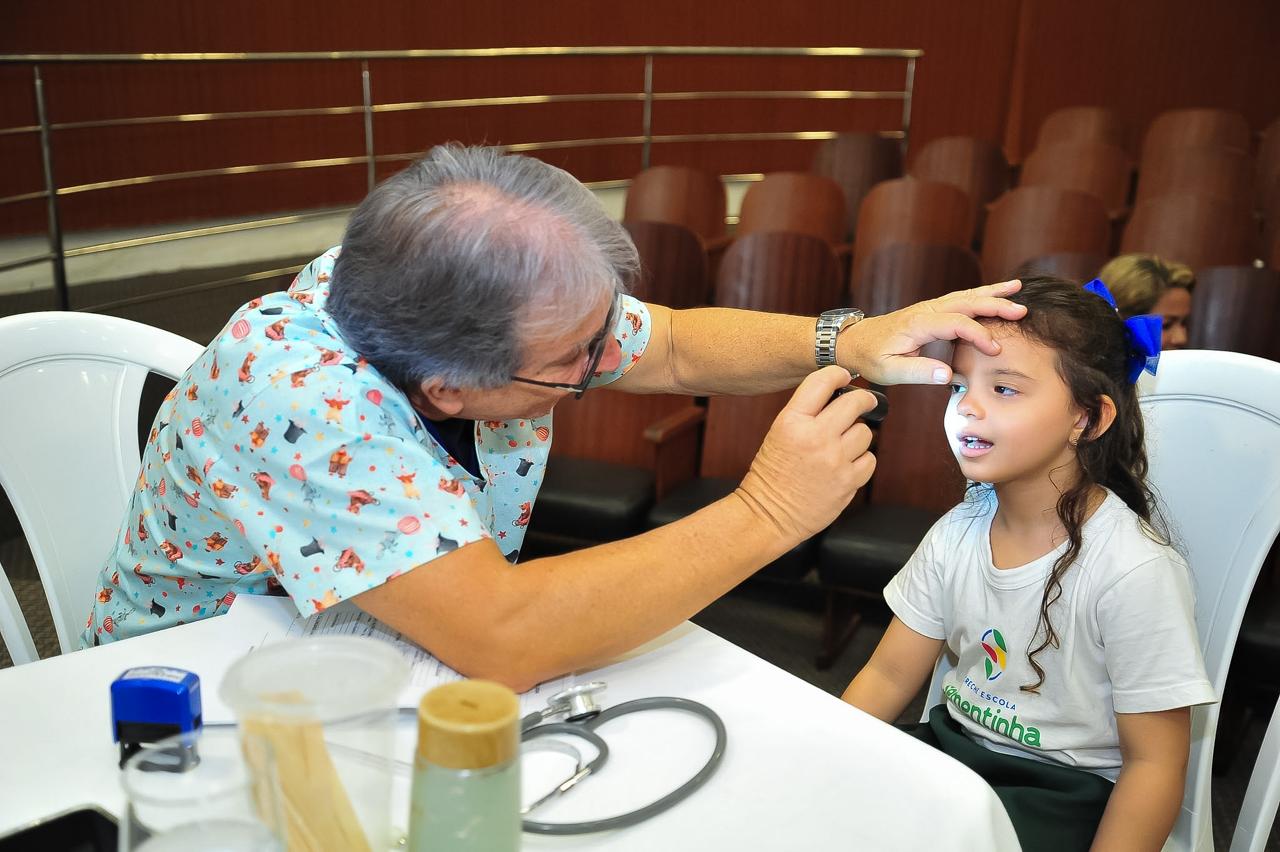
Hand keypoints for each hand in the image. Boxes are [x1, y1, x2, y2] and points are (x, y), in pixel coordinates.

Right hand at [737, 366, 876, 540]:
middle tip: (864, 402)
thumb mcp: (779, 432)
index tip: (844, 376)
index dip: (838, 374)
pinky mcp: (848, 482)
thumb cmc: (772, 473)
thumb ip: (807, 413)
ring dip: (858, 435)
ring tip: (844, 444)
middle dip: (863, 400)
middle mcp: (815, 438)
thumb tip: (840, 394)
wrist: (768, 514)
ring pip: (866, 432)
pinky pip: (870, 460)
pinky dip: (862, 460)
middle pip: (855, 403)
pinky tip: (847, 464)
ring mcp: (834, 461)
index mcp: (792, 422)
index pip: (822, 382)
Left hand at [839, 280, 1028, 384]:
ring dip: (992, 293)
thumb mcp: (889, 371)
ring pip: (965, 296)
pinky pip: (960, 300)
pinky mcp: (932, 311)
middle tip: (1021, 310)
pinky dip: (980, 295)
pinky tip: (996, 293)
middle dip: (994, 305)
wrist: (855, 342)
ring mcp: (929, 308)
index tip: (995, 350)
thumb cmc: (871, 357)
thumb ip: (918, 372)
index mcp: (917, 325)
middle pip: (965, 302)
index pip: (956, 323)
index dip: (978, 334)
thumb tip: (947, 375)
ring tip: (1018, 287)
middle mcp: (926, 311)